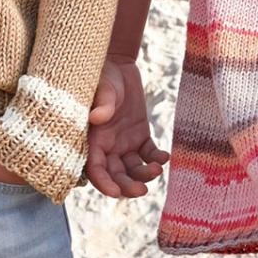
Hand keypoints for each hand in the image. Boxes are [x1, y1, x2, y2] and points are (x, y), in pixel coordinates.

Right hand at [86, 54, 168, 197]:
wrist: (118, 65)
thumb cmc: (103, 77)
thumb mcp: (102, 87)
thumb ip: (102, 102)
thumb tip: (97, 117)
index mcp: (92, 140)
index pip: (95, 169)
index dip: (103, 183)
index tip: (115, 192)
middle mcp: (107, 147)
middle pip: (115, 175)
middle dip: (127, 186)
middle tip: (141, 191)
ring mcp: (123, 143)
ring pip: (133, 168)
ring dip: (143, 174)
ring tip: (156, 170)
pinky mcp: (139, 135)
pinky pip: (148, 152)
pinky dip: (156, 158)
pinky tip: (164, 157)